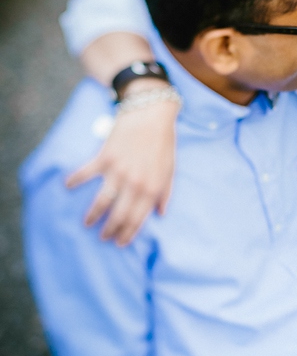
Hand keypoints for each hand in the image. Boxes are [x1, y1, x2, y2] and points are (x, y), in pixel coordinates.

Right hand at [67, 82, 178, 245]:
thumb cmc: (163, 142)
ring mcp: (118, 171)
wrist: (151, 113)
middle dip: (110, 230)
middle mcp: (135, 183)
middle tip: (104, 238)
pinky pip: (86, 173)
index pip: (138, 218)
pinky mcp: (105, 157)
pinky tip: (67, 186)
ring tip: (87, 223)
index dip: (128, 233)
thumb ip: (165, 192)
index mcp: (152, 187)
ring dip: (93, 215)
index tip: (121, 243)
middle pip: (119, 214)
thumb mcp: (170, 169)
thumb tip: (161, 213)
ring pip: (102, 201)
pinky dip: (75, 180)